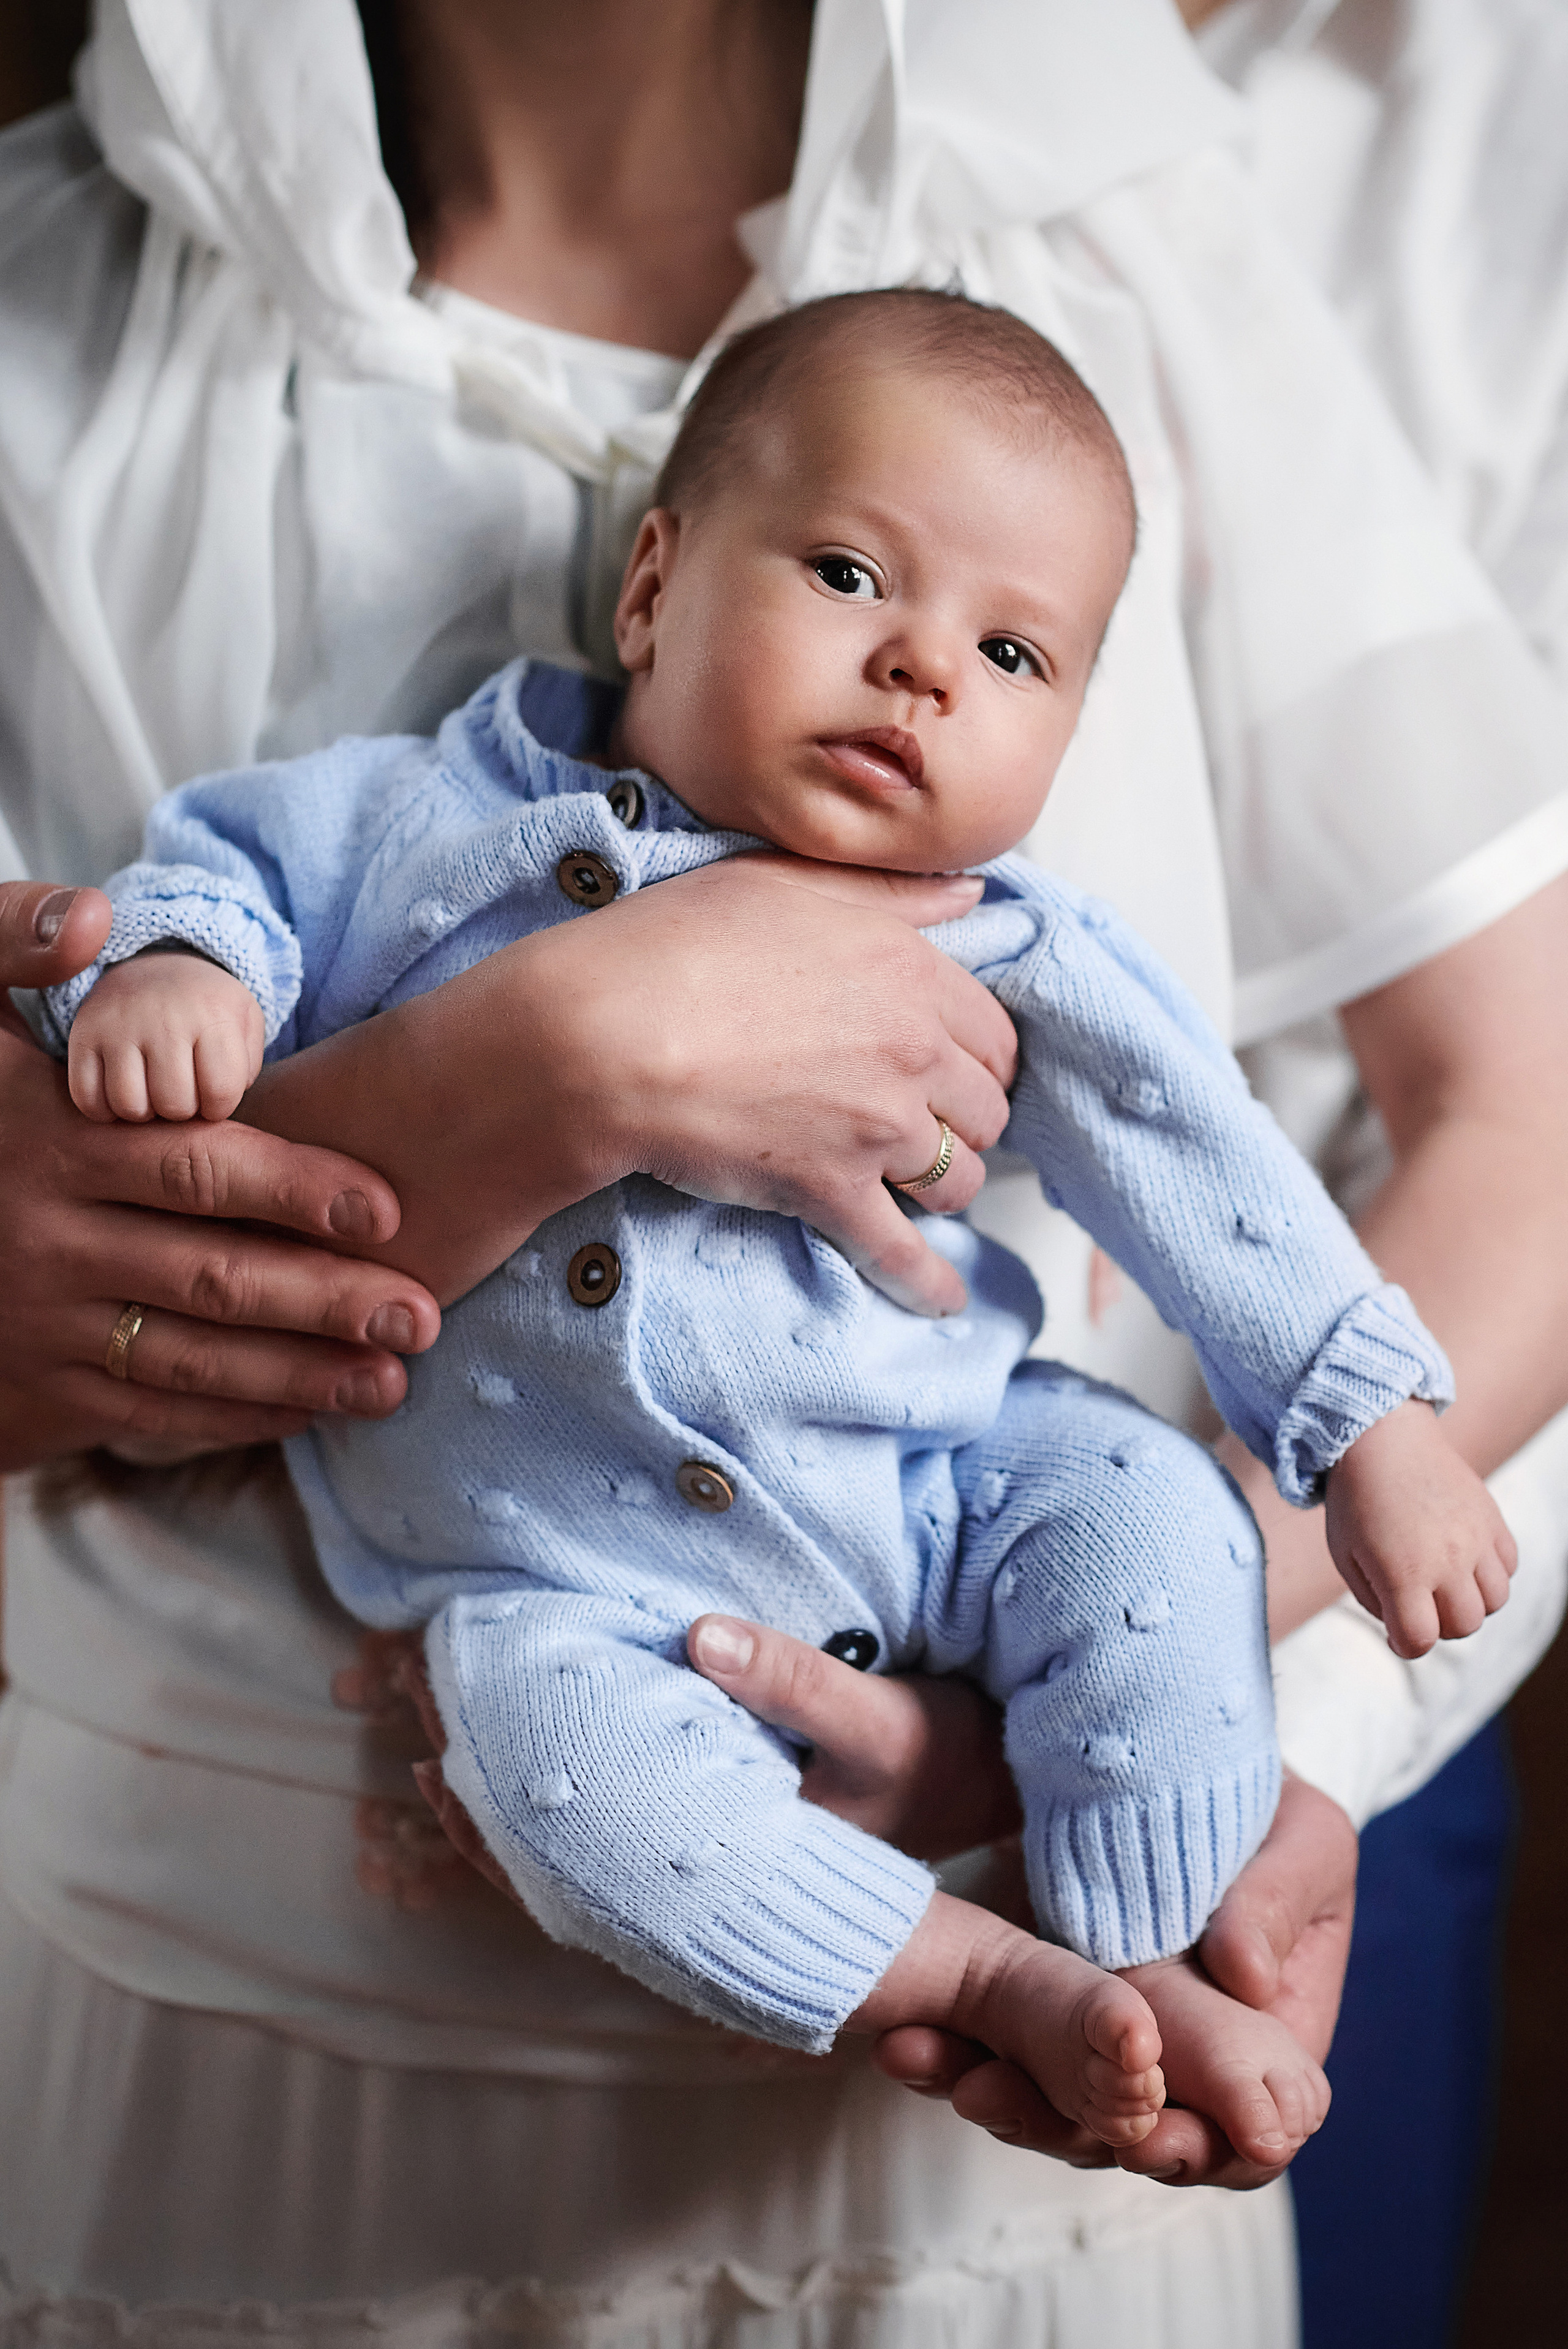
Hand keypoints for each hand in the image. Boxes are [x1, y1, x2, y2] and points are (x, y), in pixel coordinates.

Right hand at [0, 880, 440, 1470]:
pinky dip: (234, 1415)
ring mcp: (43, 1321)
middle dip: (325, 1299)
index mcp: (51, 1142)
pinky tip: (311, 1406)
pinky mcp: (39, 1387)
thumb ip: (10, 944)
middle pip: (212, 1274)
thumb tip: (90, 916)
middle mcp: (52, 1238)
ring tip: (392, 1379)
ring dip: (299, 1373)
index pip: (195, 1169)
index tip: (388, 1207)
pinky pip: (148, 1410)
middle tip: (421, 1314)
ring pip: (191, 1357)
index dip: (296, 1189)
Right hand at [67, 947, 263, 1122]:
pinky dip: (104, 1110)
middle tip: (181, 1093)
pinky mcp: (83, 1035)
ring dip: (144, 1113)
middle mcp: (164, 1018)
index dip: (218, 1108)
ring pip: (129, 1105)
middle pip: (174, 1104)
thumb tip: (220, 1101)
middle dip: (182, 1111)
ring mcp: (119, 1025)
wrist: (155, 967)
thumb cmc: (206, 1009)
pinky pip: (87, 1098)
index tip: (212, 1096)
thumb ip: (248, 1064)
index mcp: (213, 1015)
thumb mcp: (244, 1022)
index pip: (221, 1092)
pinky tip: (121, 1094)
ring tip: (153, 1094)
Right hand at [243, 856, 1017, 1315]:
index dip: (975, 1056)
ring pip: (957, 1178)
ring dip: (942, 1186)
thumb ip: (886, 891)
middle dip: (962, 1121)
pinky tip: (943, 1298)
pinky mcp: (830, 1192)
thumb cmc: (672, 948)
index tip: (956, 1070)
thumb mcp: (784, 883)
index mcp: (908, 971)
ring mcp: (877, 1127)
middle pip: (985, 1110)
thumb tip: (969, 893)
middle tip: (930, 1125)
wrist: (599, 1036)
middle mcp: (912, 1050)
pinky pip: (902, 1253)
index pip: (993, 1032)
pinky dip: (928, 1283)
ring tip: (914, 1187)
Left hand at [343, 1609, 1026, 1906]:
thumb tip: (697, 1635)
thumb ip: (795, 1679)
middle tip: (402, 1694)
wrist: (974, 1796)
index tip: (436, 1721)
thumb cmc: (927, 1758)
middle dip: (472, 1778)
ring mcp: (693, 1862)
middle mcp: (692, 1877)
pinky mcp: (704, 1833)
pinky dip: (542, 1794)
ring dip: (494, 1787)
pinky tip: (507, 1750)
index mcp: (721, 1858)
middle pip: (546, 1849)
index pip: (575, 1844)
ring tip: (426, 1718)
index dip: (497, 1795)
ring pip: (560, 1847)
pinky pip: (597, 1834)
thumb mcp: (878, 1719)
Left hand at [873, 1773, 1356, 2186]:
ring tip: (931, 2066)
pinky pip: (1006, 2048)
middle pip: (1132, 2136)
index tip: (1146, 2136)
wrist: (1187, 1757)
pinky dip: (960, 2049)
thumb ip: (1278, 1903)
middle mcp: (1183, 2061)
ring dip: (996, 2097)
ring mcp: (1107, 2040)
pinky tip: (906, 2039)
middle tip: (993, 2100)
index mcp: (1267, 2043)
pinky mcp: (1045, 2004)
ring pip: (1058, 2105)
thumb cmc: (1268, 1806)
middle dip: (1063, 2130)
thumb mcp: (1301, 1840)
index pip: (1243, 2136)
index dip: (1198, 2148)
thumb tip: (1249, 1976)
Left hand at [1325, 1400, 1516, 1658]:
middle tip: (1417, 1603)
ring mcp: (1476, 1538)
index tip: (1396, 1632)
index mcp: (1403, 1571)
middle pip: (1464, 1626)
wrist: (1382, 1437)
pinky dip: (1491, 1573)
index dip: (1406, 1645)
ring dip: (1470, 1602)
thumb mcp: (1345, 1555)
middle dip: (1439, 1626)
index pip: (1420, 1639)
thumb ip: (1375, 1602)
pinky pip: (1509, 1566)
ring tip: (1443, 1580)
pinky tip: (1463, 1557)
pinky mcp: (1492, 1518)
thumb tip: (1407, 1632)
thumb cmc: (1355, 1500)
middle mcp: (1448, 1558)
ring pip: (1496, 1601)